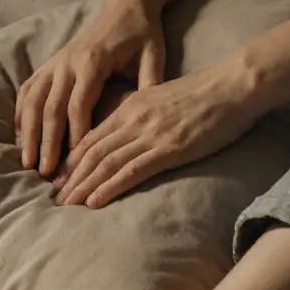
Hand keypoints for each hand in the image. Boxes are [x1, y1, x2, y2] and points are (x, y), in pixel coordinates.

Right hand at [15, 0, 165, 175]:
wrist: (126, 6)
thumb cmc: (143, 35)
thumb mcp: (154, 57)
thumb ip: (150, 86)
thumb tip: (152, 124)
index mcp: (93, 61)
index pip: (79, 105)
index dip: (75, 135)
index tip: (75, 162)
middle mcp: (68, 62)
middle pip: (51, 107)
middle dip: (46, 142)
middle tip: (45, 172)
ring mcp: (55, 62)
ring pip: (34, 100)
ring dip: (28, 132)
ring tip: (28, 162)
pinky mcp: (49, 63)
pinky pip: (28, 90)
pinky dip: (22, 114)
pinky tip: (20, 137)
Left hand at [53, 59, 260, 207]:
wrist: (234, 84)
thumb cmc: (207, 94)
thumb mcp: (165, 98)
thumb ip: (144, 115)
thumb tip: (132, 136)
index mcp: (132, 105)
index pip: (93, 136)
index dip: (72, 159)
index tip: (59, 177)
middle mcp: (134, 119)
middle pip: (92, 152)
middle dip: (70, 176)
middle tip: (55, 197)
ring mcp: (150, 134)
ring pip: (105, 163)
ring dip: (83, 186)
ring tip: (66, 205)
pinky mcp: (169, 148)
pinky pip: (131, 171)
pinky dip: (109, 187)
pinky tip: (93, 201)